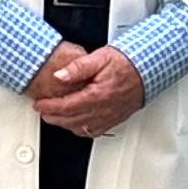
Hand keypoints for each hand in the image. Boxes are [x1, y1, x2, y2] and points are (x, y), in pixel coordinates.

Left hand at [29, 43, 147, 137]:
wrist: (148, 69)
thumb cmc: (127, 62)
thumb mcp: (100, 57)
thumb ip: (78, 67)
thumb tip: (59, 75)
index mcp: (98, 95)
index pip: (67, 106)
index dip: (50, 107)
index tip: (39, 103)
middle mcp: (104, 110)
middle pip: (72, 120)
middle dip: (53, 117)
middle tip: (42, 110)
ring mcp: (110, 117)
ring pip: (82, 128)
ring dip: (65, 124)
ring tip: (54, 115)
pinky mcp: (115, 119)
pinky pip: (95, 131)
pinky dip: (81, 129)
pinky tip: (75, 123)